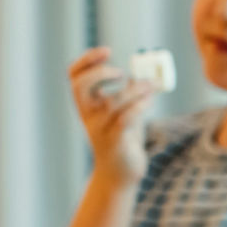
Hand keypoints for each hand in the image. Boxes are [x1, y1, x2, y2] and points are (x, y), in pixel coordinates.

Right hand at [68, 47, 153, 185]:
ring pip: (113, 102)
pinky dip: (140, 105)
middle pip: (81, 86)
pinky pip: (125, 119)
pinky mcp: (116, 142)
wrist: (120, 174)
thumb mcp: (123, 111)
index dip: (86, 60)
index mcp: (86, 104)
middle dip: (100, 73)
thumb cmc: (122, 139)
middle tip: (121, 73)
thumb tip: (144, 71)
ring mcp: (100, 129)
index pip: (74, 76)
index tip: (106, 51)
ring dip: (135, 89)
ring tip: (151, 86)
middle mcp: (89, 115)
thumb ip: (129, 92)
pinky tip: (150, 100)